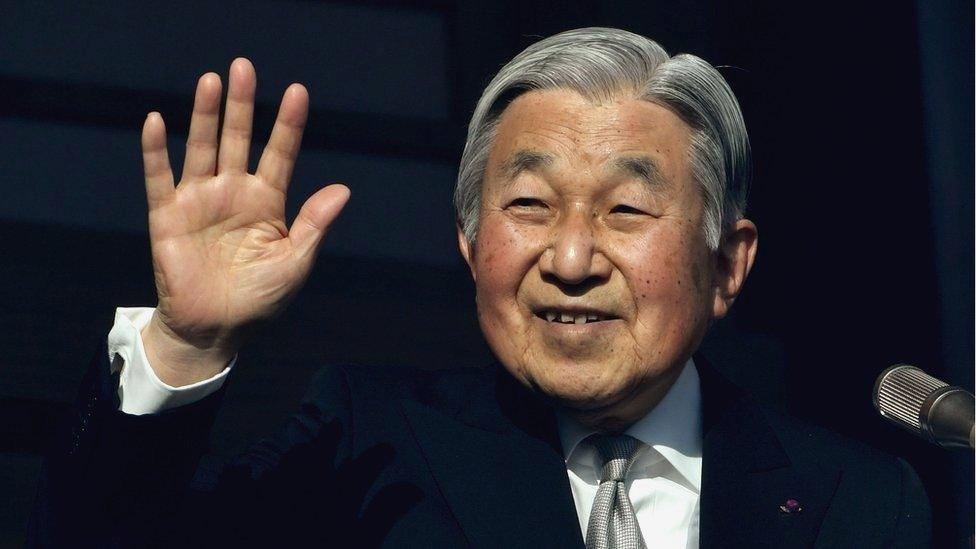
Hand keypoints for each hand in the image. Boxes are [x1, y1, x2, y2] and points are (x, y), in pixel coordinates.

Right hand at [139, 58, 348, 385]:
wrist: (216, 328)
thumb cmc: (259, 298)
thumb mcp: (294, 262)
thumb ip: (313, 225)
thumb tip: (343, 189)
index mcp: (267, 202)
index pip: (280, 153)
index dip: (288, 124)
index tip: (299, 92)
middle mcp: (234, 192)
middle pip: (239, 139)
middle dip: (242, 105)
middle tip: (244, 67)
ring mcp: (200, 200)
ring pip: (203, 148)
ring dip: (205, 116)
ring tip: (212, 81)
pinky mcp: (168, 215)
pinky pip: (160, 177)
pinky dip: (157, 151)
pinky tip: (157, 121)